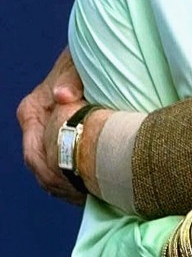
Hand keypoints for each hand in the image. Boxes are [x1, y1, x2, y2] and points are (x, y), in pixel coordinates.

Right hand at [16, 48, 86, 203]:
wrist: (91, 61)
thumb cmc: (84, 62)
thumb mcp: (78, 66)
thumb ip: (71, 79)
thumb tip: (62, 95)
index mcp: (32, 111)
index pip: (34, 153)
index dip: (54, 171)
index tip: (76, 184)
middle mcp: (35, 127)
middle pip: (42, 169)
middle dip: (64, 185)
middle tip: (88, 196)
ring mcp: (47, 137)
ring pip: (52, 174)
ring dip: (70, 187)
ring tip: (94, 196)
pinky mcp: (62, 142)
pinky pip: (63, 169)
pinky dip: (76, 181)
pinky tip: (94, 189)